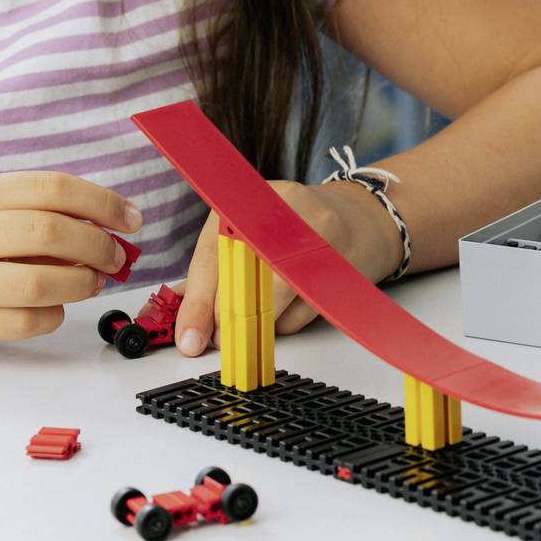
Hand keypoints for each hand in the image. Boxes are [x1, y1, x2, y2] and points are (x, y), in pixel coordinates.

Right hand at [0, 171, 137, 353]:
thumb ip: (20, 205)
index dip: (102, 202)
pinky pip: (21, 323)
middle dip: (98, 245)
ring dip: (81, 283)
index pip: (51, 189)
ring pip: (40, 284)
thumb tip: (95, 218)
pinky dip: (51, 316)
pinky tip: (55, 307)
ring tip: (91, 280)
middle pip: (50, 234)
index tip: (130, 217)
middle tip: (116, 255)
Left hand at [168, 180, 398, 356]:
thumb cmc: (291, 227)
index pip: (212, 257)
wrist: (357, 218)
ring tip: (257, 317)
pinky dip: (286, 322)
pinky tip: (292, 304)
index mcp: (247, 201)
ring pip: (271, 305)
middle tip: (218, 339)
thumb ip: (213, 270)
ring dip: (256, 325)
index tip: (188, 338)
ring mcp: (316, 238)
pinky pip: (299, 316)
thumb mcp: (246, 233)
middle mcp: (282, 213)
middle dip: (224, 320)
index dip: (197, 303)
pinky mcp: (339, 268)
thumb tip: (182, 315)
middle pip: (241, 282)